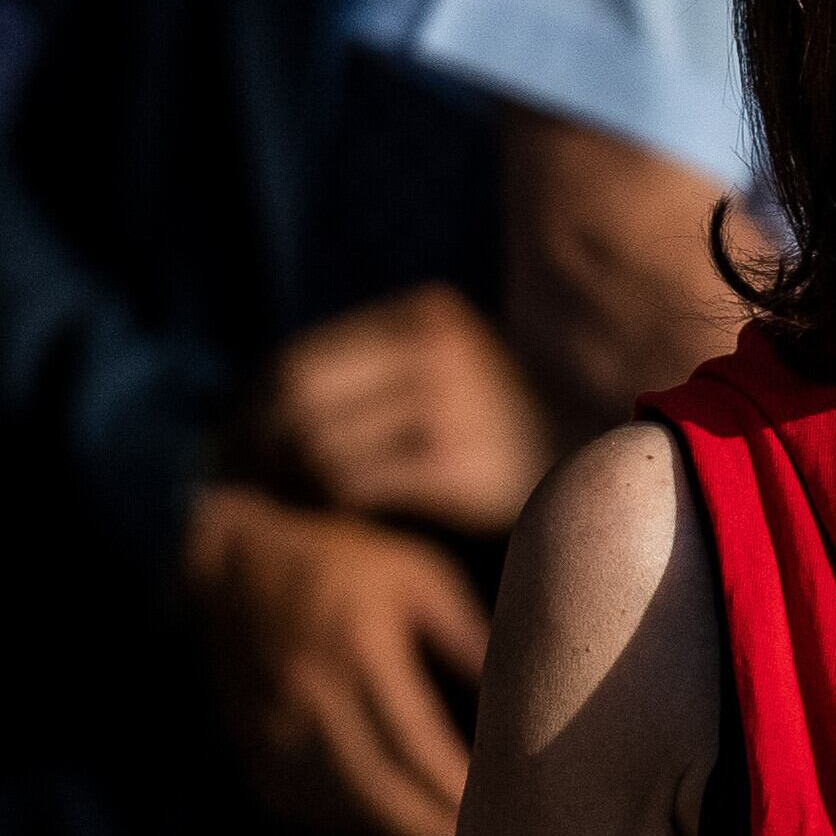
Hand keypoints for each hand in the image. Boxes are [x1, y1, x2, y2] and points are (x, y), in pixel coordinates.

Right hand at [182, 481, 490, 835]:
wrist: (234, 564)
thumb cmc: (344, 564)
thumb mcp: (417, 577)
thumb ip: (467, 637)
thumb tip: (521, 701)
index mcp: (358, 646)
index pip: (414, 740)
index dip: (455, 789)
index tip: (501, 818)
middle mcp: (309, 693)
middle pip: (378, 791)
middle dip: (432, 834)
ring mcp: (272, 727)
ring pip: (341, 810)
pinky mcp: (252, 748)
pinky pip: (305, 808)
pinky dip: (352, 826)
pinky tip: (389, 825)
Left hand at [252, 283, 562, 535]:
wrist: (608, 480)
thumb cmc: (508, 439)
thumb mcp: (452, 376)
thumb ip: (378, 372)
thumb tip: (259, 400)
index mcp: (430, 312)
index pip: (301, 356)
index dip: (250, 407)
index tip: (227, 446)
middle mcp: (439, 346)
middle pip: (298, 395)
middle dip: (252, 444)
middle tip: (235, 485)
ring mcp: (449, 402)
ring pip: (316, 441)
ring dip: (285, 483)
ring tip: (276, 509)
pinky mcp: (455, 464)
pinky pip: (350, 483)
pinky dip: (323, 507)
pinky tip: (324, 523)